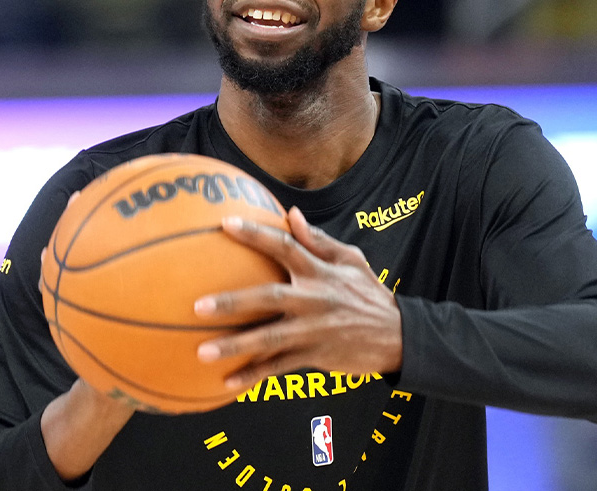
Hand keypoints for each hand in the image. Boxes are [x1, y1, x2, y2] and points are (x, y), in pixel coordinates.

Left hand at [193, 206, 402, 390]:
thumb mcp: (352, 260)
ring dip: (235, 345)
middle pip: (268, 297)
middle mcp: (314, 299)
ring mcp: (313, 330)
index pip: (285, 246)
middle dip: (233, 301)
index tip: (225, 224)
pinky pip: (279, 367)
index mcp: (320, 271)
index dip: (256, 234)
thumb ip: (318, 240)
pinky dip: (253, 375)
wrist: (399, 337)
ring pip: (268, 339)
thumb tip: (291, 214)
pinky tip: (227, 382)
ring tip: (202, 351)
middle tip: (198, 305)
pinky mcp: (315, 356)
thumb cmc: (369, 294)